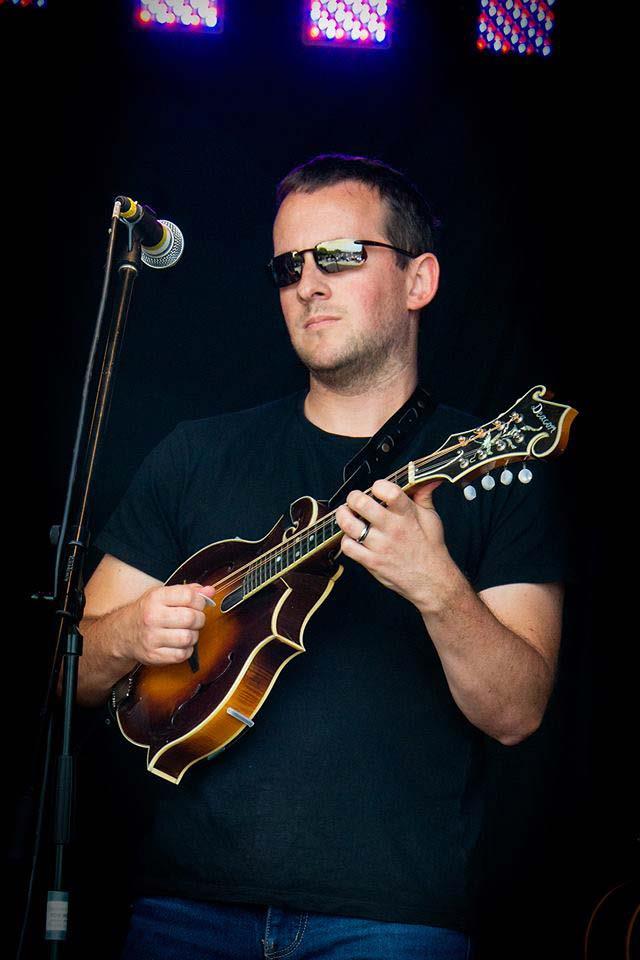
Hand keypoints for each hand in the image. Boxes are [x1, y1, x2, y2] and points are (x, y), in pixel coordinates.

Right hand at [132, 582, 215, 665]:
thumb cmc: (146, 612)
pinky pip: (182, 655)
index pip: (189, 596)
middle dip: (199, 619)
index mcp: (156, 598)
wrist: (122, 633)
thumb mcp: (162, 595)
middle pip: (191, 618)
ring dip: (193, 636)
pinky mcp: (154, 655)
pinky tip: (180, 644)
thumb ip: (187, 592)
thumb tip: (210, 591)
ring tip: (187, 632)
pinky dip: (186, 650)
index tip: (198, 604)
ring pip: (188, 638)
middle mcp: (152, 617)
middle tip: (194, 619)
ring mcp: (152, 638)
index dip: (200, 600)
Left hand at [335, 478, 449, 608]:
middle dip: (353, 497)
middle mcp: (392, 529)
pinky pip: (348, 547)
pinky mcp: (372, 562)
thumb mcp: (431, 518)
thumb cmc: (431, 548)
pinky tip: (352, 536)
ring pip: (349, 525)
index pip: (388, 491)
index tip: (376, 488)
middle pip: (361, 504)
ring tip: (346, 513)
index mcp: (407, 515)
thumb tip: (427, 478)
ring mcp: (380, 546)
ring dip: (343, 516)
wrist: (432, 581)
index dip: (378, 486)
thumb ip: (424, 495)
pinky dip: (346, 540)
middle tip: (355, 499)